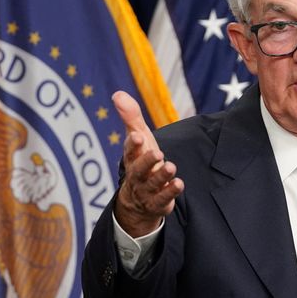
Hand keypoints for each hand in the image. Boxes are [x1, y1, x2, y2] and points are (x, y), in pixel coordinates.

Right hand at [112, 91, 183, 237]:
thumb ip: (131, 116)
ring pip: (152, 184)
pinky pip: (163, 199)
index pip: (129, 151)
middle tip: (158, 153)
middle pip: (139, 169)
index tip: (137, 136)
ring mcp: (147, 191)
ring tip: (171, 167)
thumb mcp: (138, 137)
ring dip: (161, 176)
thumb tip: (117, 94)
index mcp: (132, 158)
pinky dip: (170, 192)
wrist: (138, 201)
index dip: (133, 144)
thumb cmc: (141, 161)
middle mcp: (137, 175)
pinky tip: (179, 183)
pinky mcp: (158, 203)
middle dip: (147, 161)